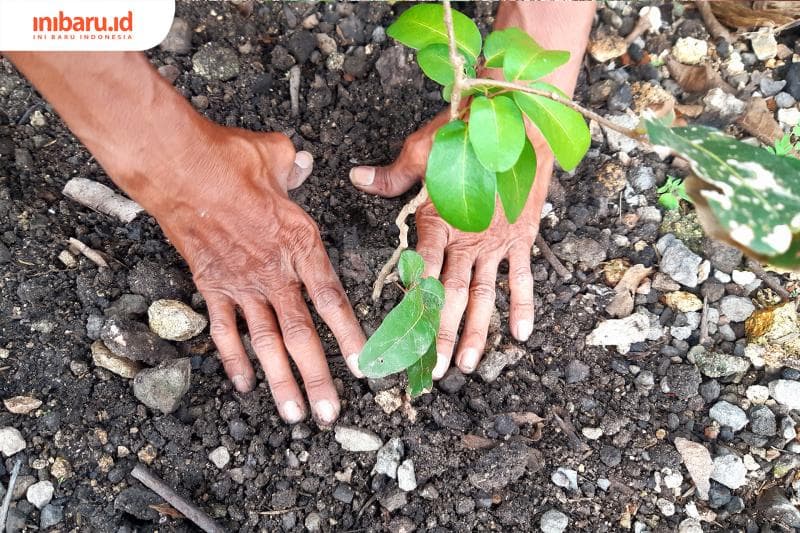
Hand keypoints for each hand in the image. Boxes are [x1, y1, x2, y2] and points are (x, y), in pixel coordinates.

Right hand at [152, 124, 365, 424]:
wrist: (177, 167)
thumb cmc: (229, 159)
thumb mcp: (277, 156)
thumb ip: (296, 169)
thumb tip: (302, 164)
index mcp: (300, 243)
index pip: (332, 299)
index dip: (350, 335)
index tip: (365, 365)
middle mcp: (274, 272)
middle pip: (301, 334)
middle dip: (318, 378)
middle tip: (331, 414)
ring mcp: (241, 284)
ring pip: (265, 343)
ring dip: (280, 381)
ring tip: (294, 414)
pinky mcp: (210, 286)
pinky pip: (223, 330)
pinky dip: (233, 358)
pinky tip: (244, 384)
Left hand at [350, 111, 552, 377]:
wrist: (519, 116)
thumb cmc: (465, 130)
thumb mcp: (422, 150)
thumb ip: (392, 176)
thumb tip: (356, 177)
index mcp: (437, 219)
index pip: (421, 272)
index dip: (411, 307)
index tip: (401, 337)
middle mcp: (467, 237)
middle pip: (452, 294)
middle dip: (443, 334)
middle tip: (436, 369)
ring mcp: (498, 240)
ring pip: (485, 294)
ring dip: (478, 330)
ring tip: (469, 363)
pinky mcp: (523, 235)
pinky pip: (522, 276)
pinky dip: (522, 304)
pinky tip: (522, 333)